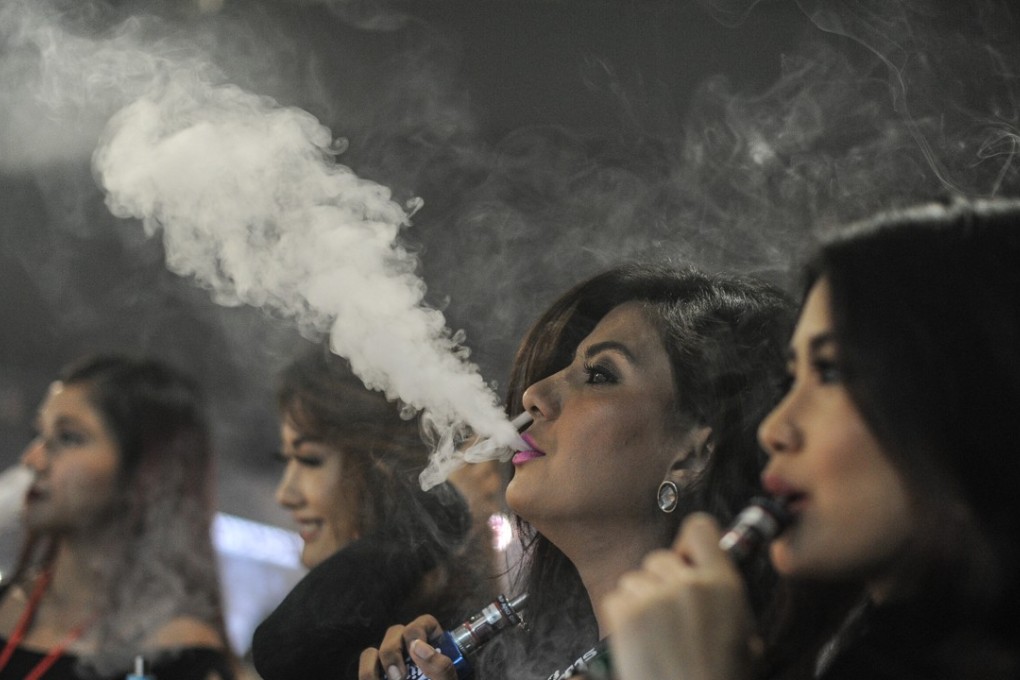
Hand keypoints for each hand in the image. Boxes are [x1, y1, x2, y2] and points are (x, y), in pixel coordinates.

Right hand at [358, 615, 457, 679]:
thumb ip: (440, 668)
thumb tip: (418, 646)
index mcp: (433, 648)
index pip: (424, 623)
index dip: (418, 629)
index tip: (415, 648)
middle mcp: (410, 652)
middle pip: (395, 632)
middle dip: (392, 650)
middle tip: (399, 677)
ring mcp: (392, 666)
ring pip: (374, 650)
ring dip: (375, 665)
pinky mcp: (378, 678)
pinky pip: (366, 669)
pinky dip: (368, 675)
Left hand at [602, 514, 755, 679]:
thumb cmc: (718, 679)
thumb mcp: (745, 638)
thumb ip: (724, 599)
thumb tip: (706, 579)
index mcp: (723, 585)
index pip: (700, 529)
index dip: (690, 544)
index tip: (686, 558)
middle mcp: (689, 584)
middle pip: (660, 558)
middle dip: (661, 582)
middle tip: (670, 617)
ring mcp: (655, 597)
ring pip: (634, 579)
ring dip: (640, 600)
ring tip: (655, 636)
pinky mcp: (627, 614)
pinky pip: (615, 598)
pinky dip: (621, 618)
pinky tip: (638, 642)